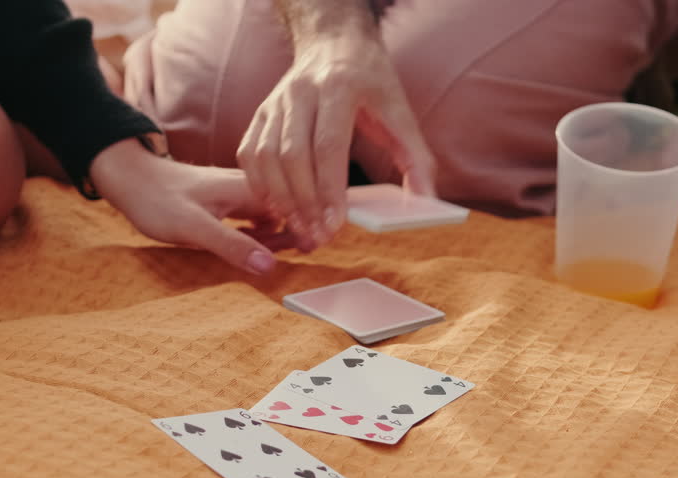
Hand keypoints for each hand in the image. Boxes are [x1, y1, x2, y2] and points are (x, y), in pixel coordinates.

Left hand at [90, 138, 297, 273]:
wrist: (130, 180)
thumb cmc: (158, 200)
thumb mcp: (194, 228)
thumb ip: (232, 245)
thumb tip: (269, 266)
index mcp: (251, 187)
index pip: (298, 205)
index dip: (312, 227)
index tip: (316, 248)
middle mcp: (252, 188)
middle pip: (291, 212)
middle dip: (301, 233)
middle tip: (302, 256)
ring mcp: (242, 195)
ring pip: (276, 218)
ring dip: (281, 238)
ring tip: (280, 256)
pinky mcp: (230, 205)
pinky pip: (258, 221)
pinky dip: (263, 236)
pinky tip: (257, 249)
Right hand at [236, 35, 434, 250]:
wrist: (334, 41)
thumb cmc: (370, 81)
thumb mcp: (400, 111)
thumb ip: (417, 157)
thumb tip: (427, 200)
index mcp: (339, 87)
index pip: (328, 146)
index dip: (329, 189)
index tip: (335, 224)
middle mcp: (300, 91)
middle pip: (292, 155)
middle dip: (303, 202)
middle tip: (317, 236)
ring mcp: (276, 101)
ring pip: (266, 157)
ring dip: (280, 198)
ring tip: (299, 228)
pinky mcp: (260, 112)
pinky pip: (250, 154)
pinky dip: (261, 185)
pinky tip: (278, 207)